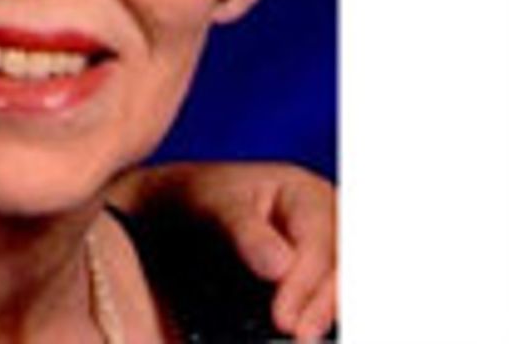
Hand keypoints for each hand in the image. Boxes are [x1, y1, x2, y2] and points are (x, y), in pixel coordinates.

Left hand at [110, 161, 336, 341]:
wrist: (178, 210)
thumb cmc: (199, 198)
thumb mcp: (214, 203)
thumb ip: (245, 231)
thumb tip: (280, 266)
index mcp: (305, 192)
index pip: (320, 241)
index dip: (306, 283)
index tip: (284, 320)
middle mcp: (325, 220)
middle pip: (342, 267)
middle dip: (322, 304)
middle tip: (298, 337)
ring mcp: (325, 250)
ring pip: (343, 286)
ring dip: (326, 314)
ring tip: (302, 339)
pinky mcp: (315, 278)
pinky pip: (329, 298)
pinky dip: (320, 315)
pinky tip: (306, 331)